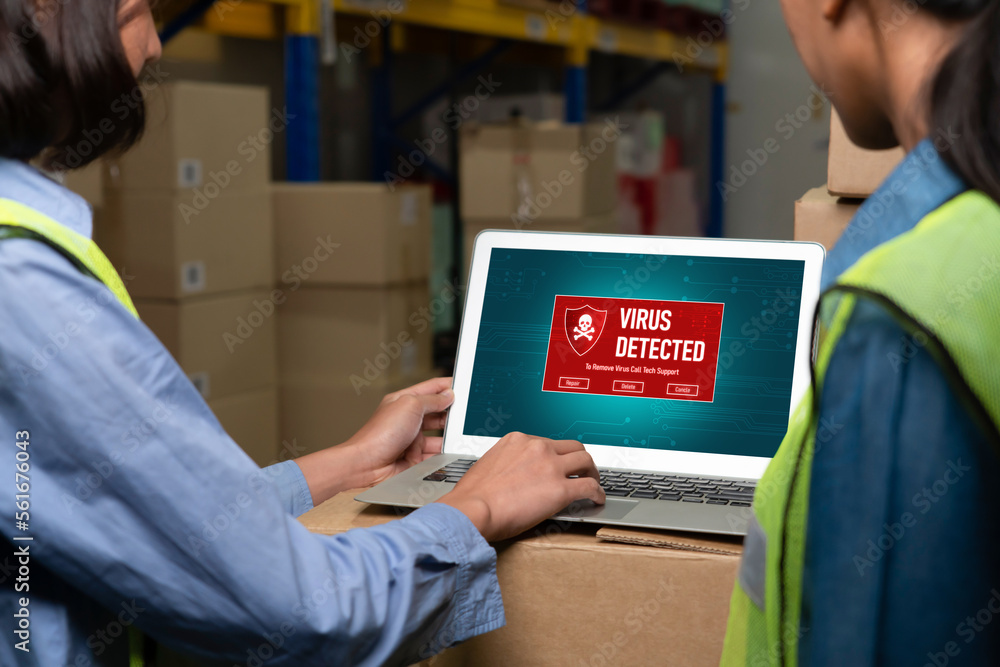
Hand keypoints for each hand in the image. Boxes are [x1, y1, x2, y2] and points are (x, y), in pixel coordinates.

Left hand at [294, 377, 453, 505]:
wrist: (366, 465)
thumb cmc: (380, 433)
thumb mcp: (410, 406)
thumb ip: (432, 400)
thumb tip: (448, 395)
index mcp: (405, 401)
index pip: (431, 389)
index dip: (448, 385)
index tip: (465, 385)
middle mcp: (408, 419)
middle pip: (437, 413)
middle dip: (451, 414)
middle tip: (468, 414)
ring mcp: (412, 439)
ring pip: (438, 436)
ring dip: (448, 437)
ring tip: (460, 436)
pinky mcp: (415, 458)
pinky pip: (434, 455)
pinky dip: (443, 455)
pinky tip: (450, 453)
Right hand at [437, 432, 604, 541]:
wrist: (471, 510)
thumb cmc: (473, 496)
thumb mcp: (488, 465)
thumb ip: (507, 464)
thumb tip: (513, 475)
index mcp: (518, 440)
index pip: (547, 442)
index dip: (556, 455)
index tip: (558, 464)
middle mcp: (537, 447)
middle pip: (572, 446)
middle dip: (579, 459)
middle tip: (582, 470)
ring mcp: (550, 467)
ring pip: (585, 461)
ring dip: (592, 473)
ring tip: (593, 483)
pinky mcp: (560, 489)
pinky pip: (589, 487)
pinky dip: (597, 492)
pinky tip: (596, 499)